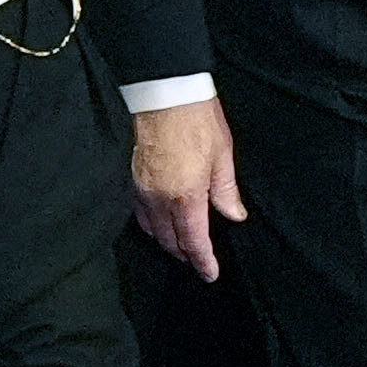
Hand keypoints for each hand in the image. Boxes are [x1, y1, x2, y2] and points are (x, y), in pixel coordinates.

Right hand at [131, 97, 249, 281]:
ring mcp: (142, 189)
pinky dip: (151, 223)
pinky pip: (140, 212)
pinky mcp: (132, 178)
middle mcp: (160, 199)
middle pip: (170, 240)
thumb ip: (226, 191)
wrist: (165, 93)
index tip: (210, 274)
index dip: (203, 261)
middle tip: (198, 260)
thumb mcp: (222, 156)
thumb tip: (234, 215)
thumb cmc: (197, 121)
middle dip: (184, 253)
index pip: (194, 241)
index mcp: (186, 197)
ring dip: (166, 240)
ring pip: (152, 229)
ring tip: (180, 244)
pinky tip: (160, 220)